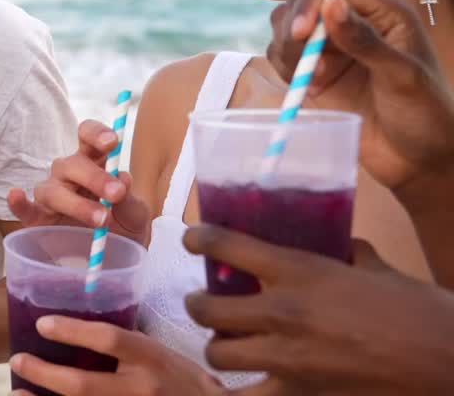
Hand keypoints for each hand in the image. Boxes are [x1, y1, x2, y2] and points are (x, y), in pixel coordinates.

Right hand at [9, 119, 151, 244]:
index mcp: (94, 163)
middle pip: (71, 164)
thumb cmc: (125, 229)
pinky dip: (19, 203)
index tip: (112, 142)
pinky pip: (25, 210)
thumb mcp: (136, 215)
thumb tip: (122, 179)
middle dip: (94, 177)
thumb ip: (130, 199)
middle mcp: (69, 176)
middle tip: (116, 194)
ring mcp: (51, 197)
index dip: (96, 134)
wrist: (116, 262)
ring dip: (75, 203)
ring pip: (51, 189)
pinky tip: (16, 195)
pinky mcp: (38, 220)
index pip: (87, 137)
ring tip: (100, 219)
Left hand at [9, 316, 223, 395]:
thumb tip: (81, 329)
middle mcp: (142, 390)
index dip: (73, 332)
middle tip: (17, 360)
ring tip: (17, 390)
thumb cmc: (184, 382)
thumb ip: (128, 346)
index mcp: (152, 359)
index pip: (109, 340)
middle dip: (45, 373)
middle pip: (84, 385)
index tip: (43, 324)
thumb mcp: (162, 354)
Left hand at [183, 225, 453, 394]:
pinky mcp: (299, 395)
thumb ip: (344, 253)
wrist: (447, 359)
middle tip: (205, 302)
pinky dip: (233, 395)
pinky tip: (230, 388)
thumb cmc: (420, 309)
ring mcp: (286, 359)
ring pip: (217, 353)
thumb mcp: (376, 267)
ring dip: (218, 346)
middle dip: (199, 304)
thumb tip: (335, 245)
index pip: (225, 246)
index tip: (192, 239)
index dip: (199, 239)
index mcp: (299, 271)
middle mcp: (282, 313)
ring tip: (225, 342)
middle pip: (205, 308)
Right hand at [266, 0, 453, 196]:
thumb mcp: (401, 75)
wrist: (418, 160)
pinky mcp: (315, 74)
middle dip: (295, 27)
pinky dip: (286, 70)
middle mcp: (353, 25)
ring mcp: (332, 50)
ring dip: (289, 50)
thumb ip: (364, 40)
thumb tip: (331, 2)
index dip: (312, 3)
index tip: (302, 33)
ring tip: (312, 80)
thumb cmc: (425, 114)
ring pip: (287, 28)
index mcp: (383, 14)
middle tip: (302, 61)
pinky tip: (310, 90)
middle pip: (304, 2)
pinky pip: (283, 57)